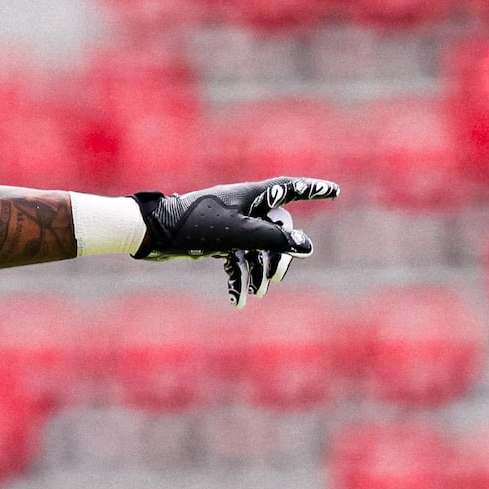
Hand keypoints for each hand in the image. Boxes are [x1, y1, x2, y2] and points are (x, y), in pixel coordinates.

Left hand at [135, 176, 336, 301]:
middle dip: (278, 256)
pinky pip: (238, 258)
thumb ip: (275, 238)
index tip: (333, 191)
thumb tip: (308, 247)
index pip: (290, 188)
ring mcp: (231, 224)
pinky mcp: (218, 240)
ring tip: (255, 294)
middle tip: (276, 279)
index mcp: (251, 195)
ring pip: (258, 248)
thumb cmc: (196, 226)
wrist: (154, 233)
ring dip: (258, 272)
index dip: (313, 190)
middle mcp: (244, 207)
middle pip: (277, 229)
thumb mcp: (240, 234)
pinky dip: (240, 277)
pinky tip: (238, 300)